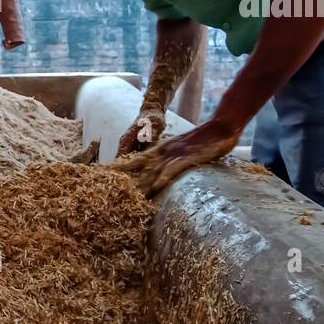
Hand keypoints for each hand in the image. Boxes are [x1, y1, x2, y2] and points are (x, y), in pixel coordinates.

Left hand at [110, 118, 240, 196]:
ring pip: (151, 170)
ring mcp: (174, 155)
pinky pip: (173, 169)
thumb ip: (167, 161)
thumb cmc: (202, 142)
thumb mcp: (179, 151)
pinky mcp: (187, 158)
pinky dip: (164, 178)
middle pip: (136, 167)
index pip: (133, 161)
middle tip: (103, 191)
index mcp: (159, 150)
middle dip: (120, 179)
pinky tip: (155, 187)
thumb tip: (157, 175)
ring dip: (138, 183)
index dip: (118, 170)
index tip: (102, 177)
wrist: (220, 128)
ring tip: (123, 195)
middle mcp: (162, 152)